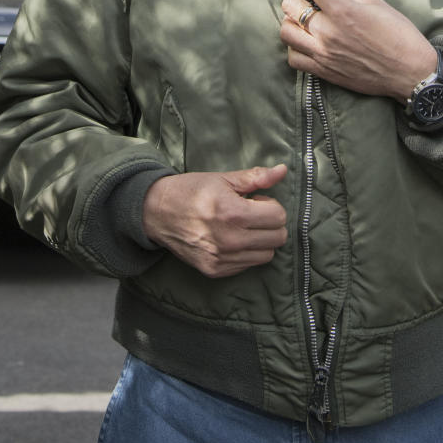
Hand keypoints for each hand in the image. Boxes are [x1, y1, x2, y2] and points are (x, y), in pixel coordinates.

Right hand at [141, 164, 287, 277]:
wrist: (158, 212)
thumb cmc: (192, 190)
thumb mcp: (224, 178)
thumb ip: (256, 177)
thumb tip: (283, 170)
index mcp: (233, 213)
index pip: (278, 217)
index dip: (270, 205)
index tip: (255, 201)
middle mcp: (229, 240)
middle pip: (277, 238)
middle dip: (270, 223)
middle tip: (251, 213)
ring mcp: (222, 259)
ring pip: (266, 255)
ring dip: (261, 240)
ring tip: (242, 226)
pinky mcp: (215, 271)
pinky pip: (248, 265)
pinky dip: (246, 252)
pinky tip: (231, 238)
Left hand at [280, 0, 436, 101]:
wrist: (410, 72)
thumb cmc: (399, 35)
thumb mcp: (376, 3)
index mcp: (342, 11)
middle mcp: (327, 33)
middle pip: (291, 6)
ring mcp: (323, 54)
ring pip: (286, 33)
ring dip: (291, 19)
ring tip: (305, 17)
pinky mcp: (324, 72)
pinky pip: (294, 59)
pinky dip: (295, 47)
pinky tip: (307, 40)